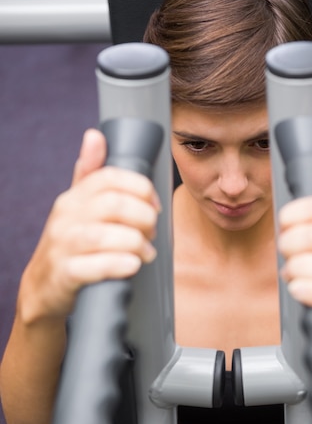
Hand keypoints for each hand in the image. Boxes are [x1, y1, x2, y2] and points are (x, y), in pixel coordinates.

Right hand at [20, 129, 160, 320]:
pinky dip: (118, 264)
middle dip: (143, 218)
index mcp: (74, 197)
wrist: (43, 287)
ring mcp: (63, 246)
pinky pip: (93, 266)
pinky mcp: (64, 274)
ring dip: (135, 243)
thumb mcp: (77, 207)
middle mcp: (66, 218)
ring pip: (103, 236)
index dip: (141, 188)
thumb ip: (90, 175)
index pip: (110, 178)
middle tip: (152, 233)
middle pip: (113, 205)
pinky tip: (132, 265)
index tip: (155, 205)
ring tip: (147, 253)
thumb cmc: (71, 244)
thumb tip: (95, 135)